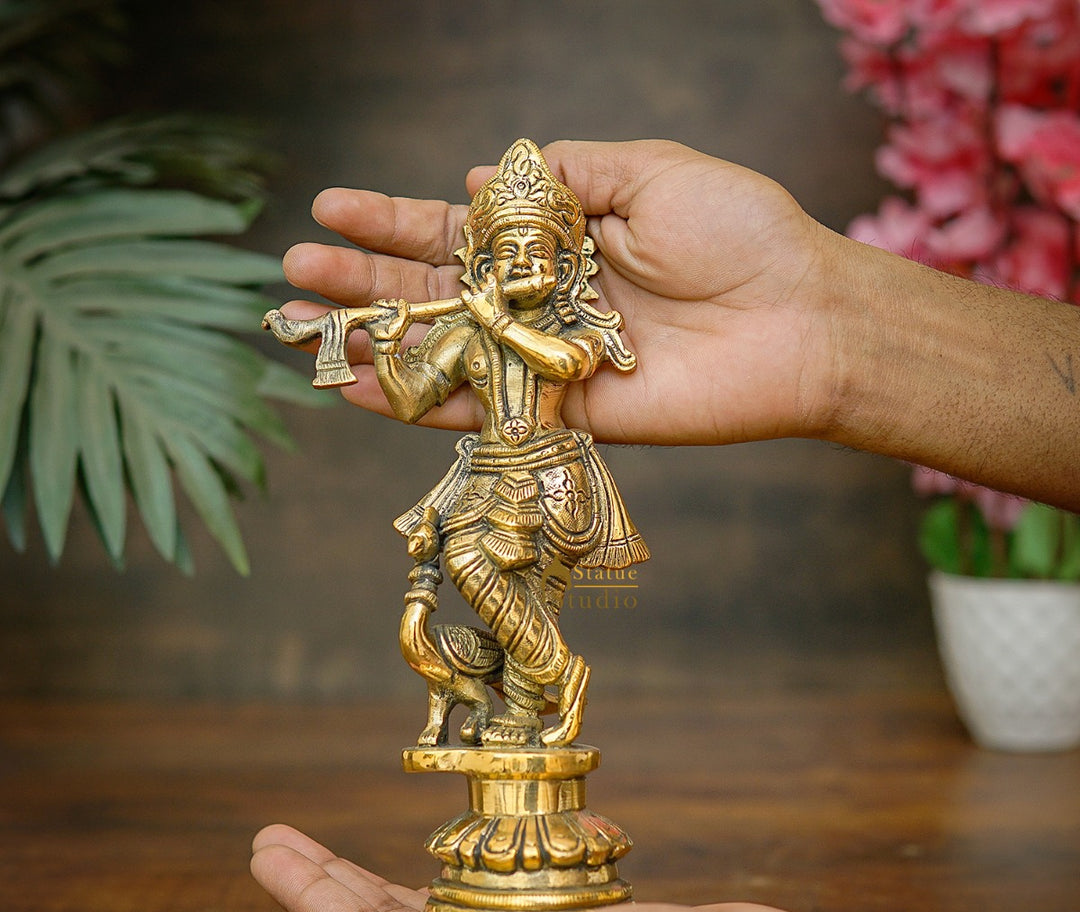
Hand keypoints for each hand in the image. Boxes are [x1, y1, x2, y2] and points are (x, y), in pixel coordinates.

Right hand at [280, 139, 843, 445]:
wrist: (799, 319)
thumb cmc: (741, 233)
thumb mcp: (648, 171)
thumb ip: (565, 176)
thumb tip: (478, 179)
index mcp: (559, 243)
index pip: (456, 232)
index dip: (393, 221)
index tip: (329, 207)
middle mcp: (543, 303)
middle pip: (434, 294)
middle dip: (361, 282)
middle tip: (291, 273)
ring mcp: (548, 361)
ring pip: (444, 354)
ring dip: (371, 343)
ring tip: (298, 331)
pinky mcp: (564, 415)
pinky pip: (481, 410)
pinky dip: (420, 404)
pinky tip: (358, 390)